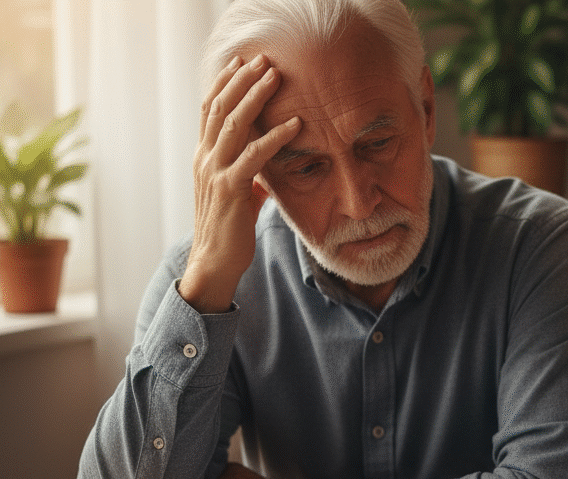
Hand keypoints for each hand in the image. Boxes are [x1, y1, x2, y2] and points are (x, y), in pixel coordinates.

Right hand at [180, 54, 301, 313]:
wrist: (214, 262)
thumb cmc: (229, 230)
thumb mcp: (239, 196)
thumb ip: (250, 178)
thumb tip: (267, 173)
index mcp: (204, 157)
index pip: (210, 109)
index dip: (224, 83)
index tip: (242, 62)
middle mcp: (204, 159)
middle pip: (220, 107)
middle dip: (241, 80)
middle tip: (263, 59)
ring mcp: (214, 173)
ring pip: (233, 123)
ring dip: (256, 97)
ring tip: (275, 77)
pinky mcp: (230, 190)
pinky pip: (254, 156)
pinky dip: (275, 138)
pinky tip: (295, 125)